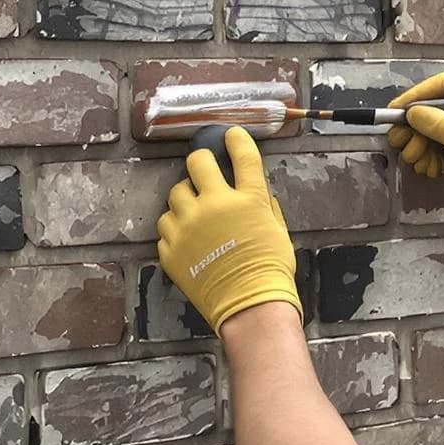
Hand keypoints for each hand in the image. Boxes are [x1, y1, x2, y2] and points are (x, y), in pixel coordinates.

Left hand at [156, 127, 300, 331]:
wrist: (250, 307)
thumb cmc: (270, 271)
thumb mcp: (278, 231)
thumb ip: (265, 207)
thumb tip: (259, 195)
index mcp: (249, 198)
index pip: (242, 154)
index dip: (235, 139)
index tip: (231, 137)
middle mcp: (215, 204)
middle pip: (197, 162)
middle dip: (200, 163)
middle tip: (204, 172)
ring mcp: (189, 225)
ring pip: (175, 195)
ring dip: (185, 200)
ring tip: (195, 215)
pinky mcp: (172, 248)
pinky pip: (165, 227)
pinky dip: (175, 230)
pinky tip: (188, 240)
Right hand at [386, 72, 443, 227]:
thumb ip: (441, 126)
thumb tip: (413, 113)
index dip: (418, 95)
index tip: (397, 110)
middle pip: (438, 108)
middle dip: (417, 127)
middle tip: (400, 142)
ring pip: (438, 129)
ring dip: (423, 145)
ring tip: (418, 161)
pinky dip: (434, 156)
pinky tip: (432, 168)